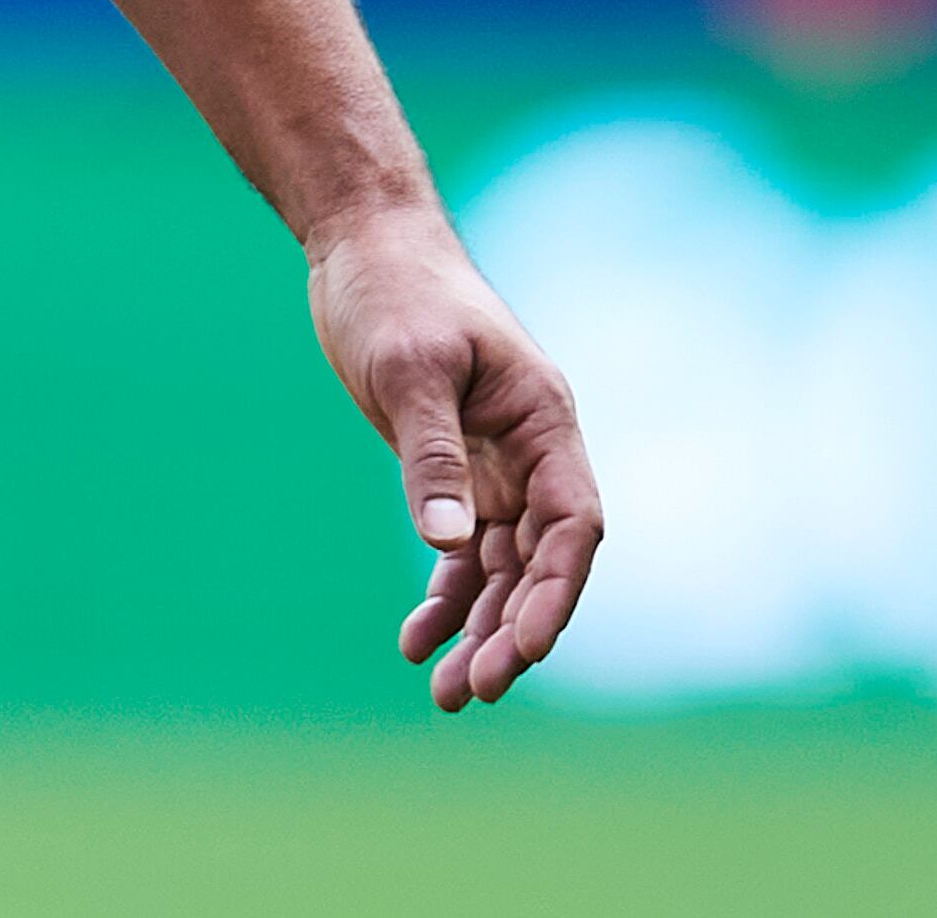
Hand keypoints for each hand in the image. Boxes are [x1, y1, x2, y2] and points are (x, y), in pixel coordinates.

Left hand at [308, 202, 602, 710]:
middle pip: (539, 560)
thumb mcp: (407, 370)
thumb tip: (449, 542)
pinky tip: (417, 639)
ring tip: (445, 694)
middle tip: (473, 691)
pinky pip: (463, 547)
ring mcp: (495, 462)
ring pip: (502, 565)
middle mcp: (532, 449)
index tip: (525, 650)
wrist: (365, 243)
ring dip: (480, 627)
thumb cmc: (394, 291)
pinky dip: (446, 593)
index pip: (571, 526)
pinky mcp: (454, 467)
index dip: (555, 593)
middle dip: (514, 630)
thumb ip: (431, 454)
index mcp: (544, 421)